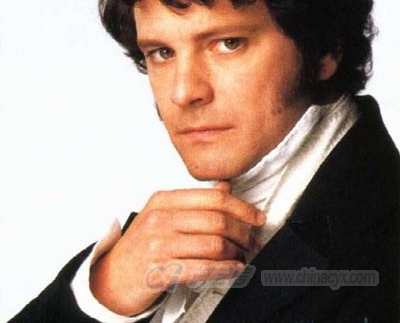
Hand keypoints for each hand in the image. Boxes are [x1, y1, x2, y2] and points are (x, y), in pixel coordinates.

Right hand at [89, 181, 264, 315]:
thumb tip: (225, 187)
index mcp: (164, 200)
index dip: (241, 207)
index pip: (212, 197)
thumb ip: (194, 200)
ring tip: (244, 255)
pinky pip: (203, 268)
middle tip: (253, 239)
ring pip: (214, 244)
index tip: (256, 216)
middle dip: (243, 232)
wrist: (112, 277)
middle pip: (217, 220)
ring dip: (237, 252)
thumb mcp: (161, 213)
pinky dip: (225, 269)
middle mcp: (161, 219)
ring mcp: (159, 245)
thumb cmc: (141, 244)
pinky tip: (234, 268)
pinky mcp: (161, 271)